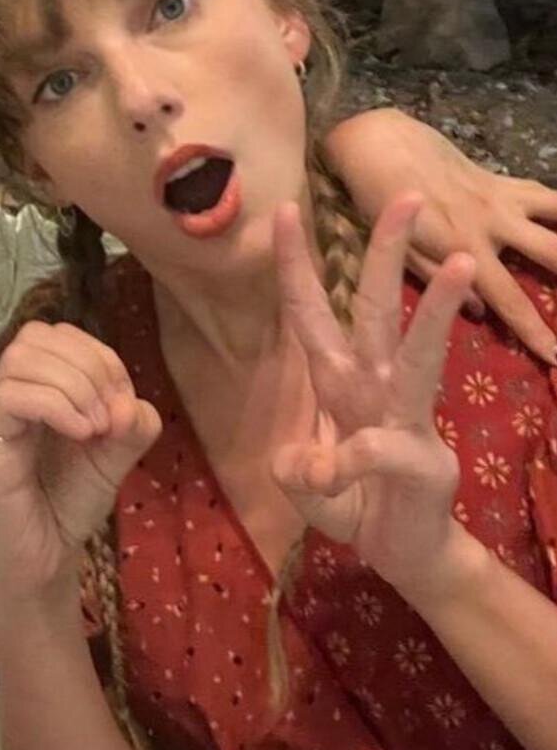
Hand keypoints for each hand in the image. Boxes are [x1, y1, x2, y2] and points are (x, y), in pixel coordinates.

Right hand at [0, 322, 160, 620]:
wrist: (45, 556)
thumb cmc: (69, 500)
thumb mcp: (115, 454)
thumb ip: (133, 424)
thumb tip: (128, 404)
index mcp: (35, 383)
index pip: (61, 335)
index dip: (100, 357)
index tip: (122, 405)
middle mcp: (6, 388)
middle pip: (38, 335)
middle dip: (88, 365)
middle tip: (110, 415)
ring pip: (22, 358)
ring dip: (73, 385)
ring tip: (95, 428)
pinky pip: (12, 395)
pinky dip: (56, 404)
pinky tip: (81, 433)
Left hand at [272, 194, 476, 599]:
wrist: (400, 553)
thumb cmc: (351, 503)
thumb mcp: (305, 487)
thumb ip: (297, 471)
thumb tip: (305, 460)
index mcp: (337, 378)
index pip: (311, 312)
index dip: (297, 265)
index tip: (286, 211)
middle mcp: (372, 386)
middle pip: (376, 309)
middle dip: (387, 253)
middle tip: (407, 196)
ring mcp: (403, 418)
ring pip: (416, 352)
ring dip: (437, 308)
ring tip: (462, 262)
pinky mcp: (423, 461)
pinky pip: (383, 449)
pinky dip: (356, 459)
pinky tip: (338, 471)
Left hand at [325, 108, 556, 362]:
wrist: (379, 144)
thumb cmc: (377, 202)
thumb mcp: (398, 249)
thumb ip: (439, 277)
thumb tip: (481, 309)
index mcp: (461, 247)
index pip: (508, 299)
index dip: (535, 330)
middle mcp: (491, 223)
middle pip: (554, 254)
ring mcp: (502, 199)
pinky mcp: (504, 181)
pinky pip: (547, 195)